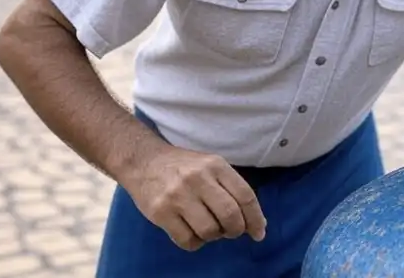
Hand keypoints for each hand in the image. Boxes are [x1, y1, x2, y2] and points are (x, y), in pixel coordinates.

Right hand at [124, 144, 266, 250]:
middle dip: (236, 230)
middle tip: (232, 232)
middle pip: (230, 215)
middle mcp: (199, 178)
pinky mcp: (161, 212)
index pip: (245, 195)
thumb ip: (231, 188)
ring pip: (209, 230)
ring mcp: (178, 196)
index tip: (259, 233)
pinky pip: (187, 240)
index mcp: (216, 165)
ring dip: (215, 236)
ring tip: (210, 228)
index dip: (256, 218)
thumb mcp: (211, 165)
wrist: (144, 160)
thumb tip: (255, 222)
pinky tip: (193, 232)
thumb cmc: (184, 167)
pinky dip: (195, 243)